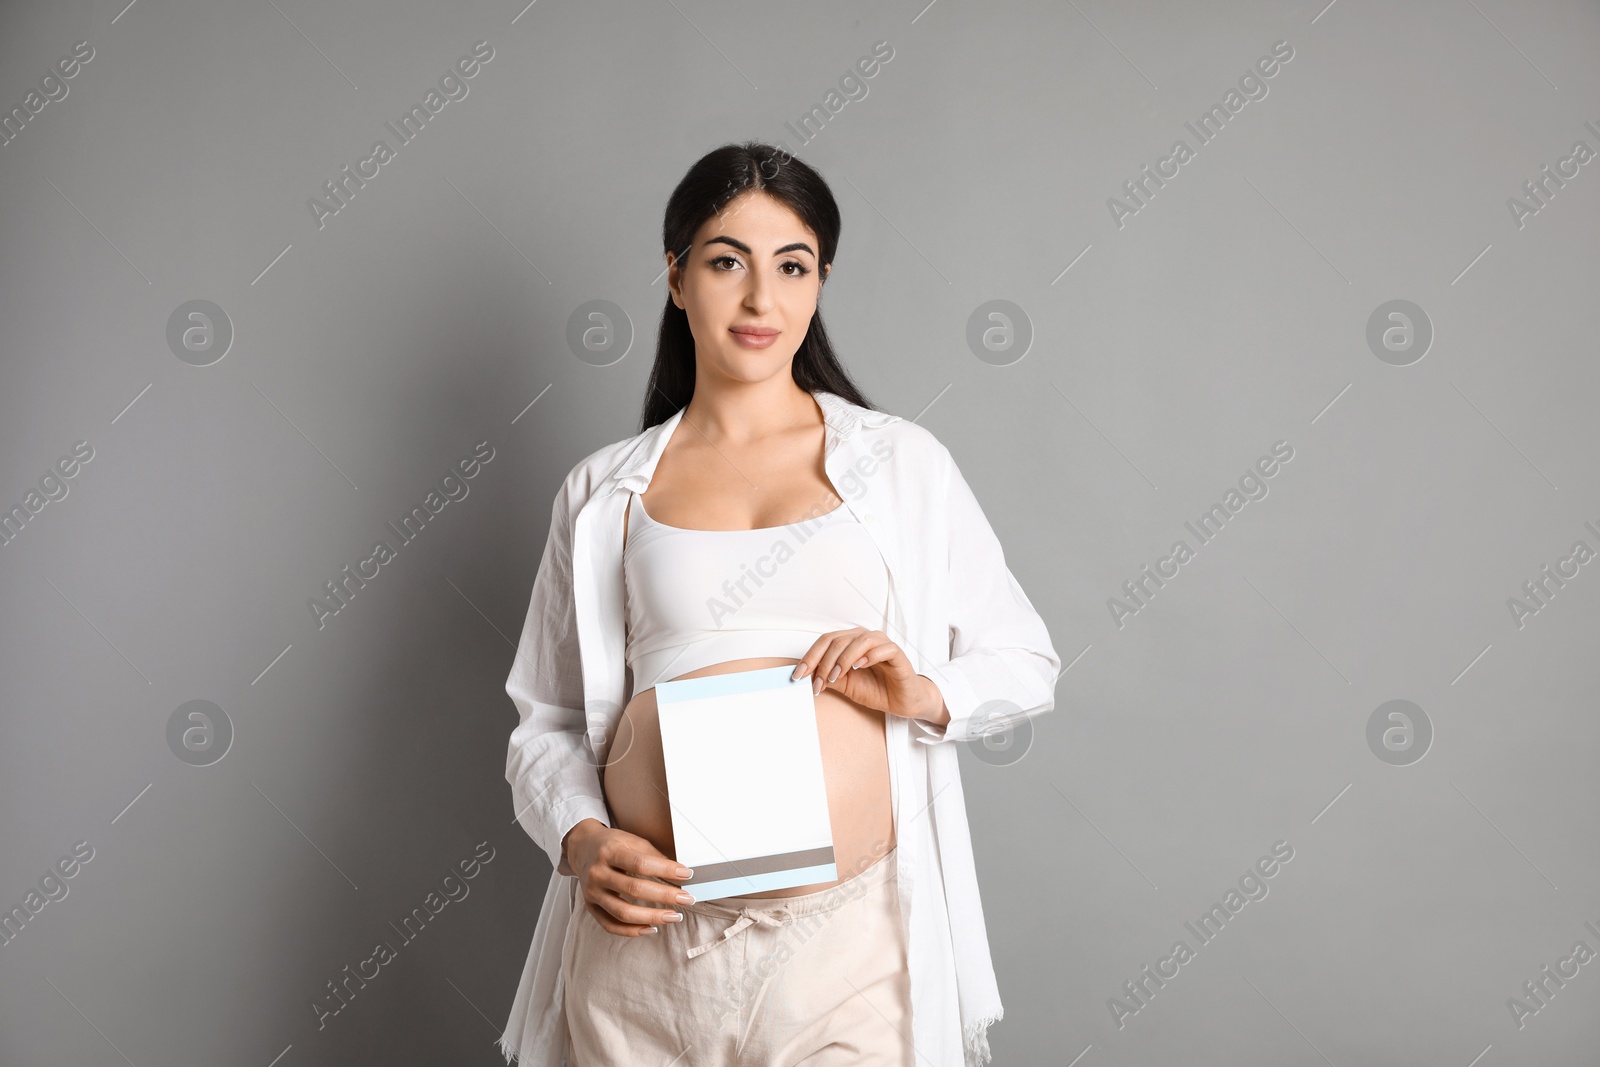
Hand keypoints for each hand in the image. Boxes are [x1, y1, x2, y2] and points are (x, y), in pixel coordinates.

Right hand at [564, 819, 695, 936]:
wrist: (582, 847)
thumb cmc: (611, 844)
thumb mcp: (631, 840)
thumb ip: (653, 856)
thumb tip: (679, 873)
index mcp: (609, 852)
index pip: (641, 864)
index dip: (666, 871)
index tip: (687, 875)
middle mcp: (598, 873)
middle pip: (634, 889)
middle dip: (665, 896)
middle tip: (687, 899)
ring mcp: (592, 892)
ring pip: (623, 913)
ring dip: (652, 917)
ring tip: (674, 916)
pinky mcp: (590, 907)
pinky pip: (611, 925)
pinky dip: (632, 931)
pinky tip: (651, 928)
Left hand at [790, 628, 941, 721]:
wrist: (902, 701)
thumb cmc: (876, 689)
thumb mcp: (846, 685)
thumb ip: (828, 678)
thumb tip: (806, 676)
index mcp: (850, 642)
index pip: (825, 642)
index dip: (810, 657)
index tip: (798, 675)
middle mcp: (864, 638)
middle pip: (838, 640)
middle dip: (824, 663)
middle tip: (819, 683)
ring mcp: (881, 644)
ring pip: (859, 641)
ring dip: (843, 659)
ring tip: (836, 676)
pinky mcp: (897, 653)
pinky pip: (883, 648)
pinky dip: (869, 656)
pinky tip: (860, 666)